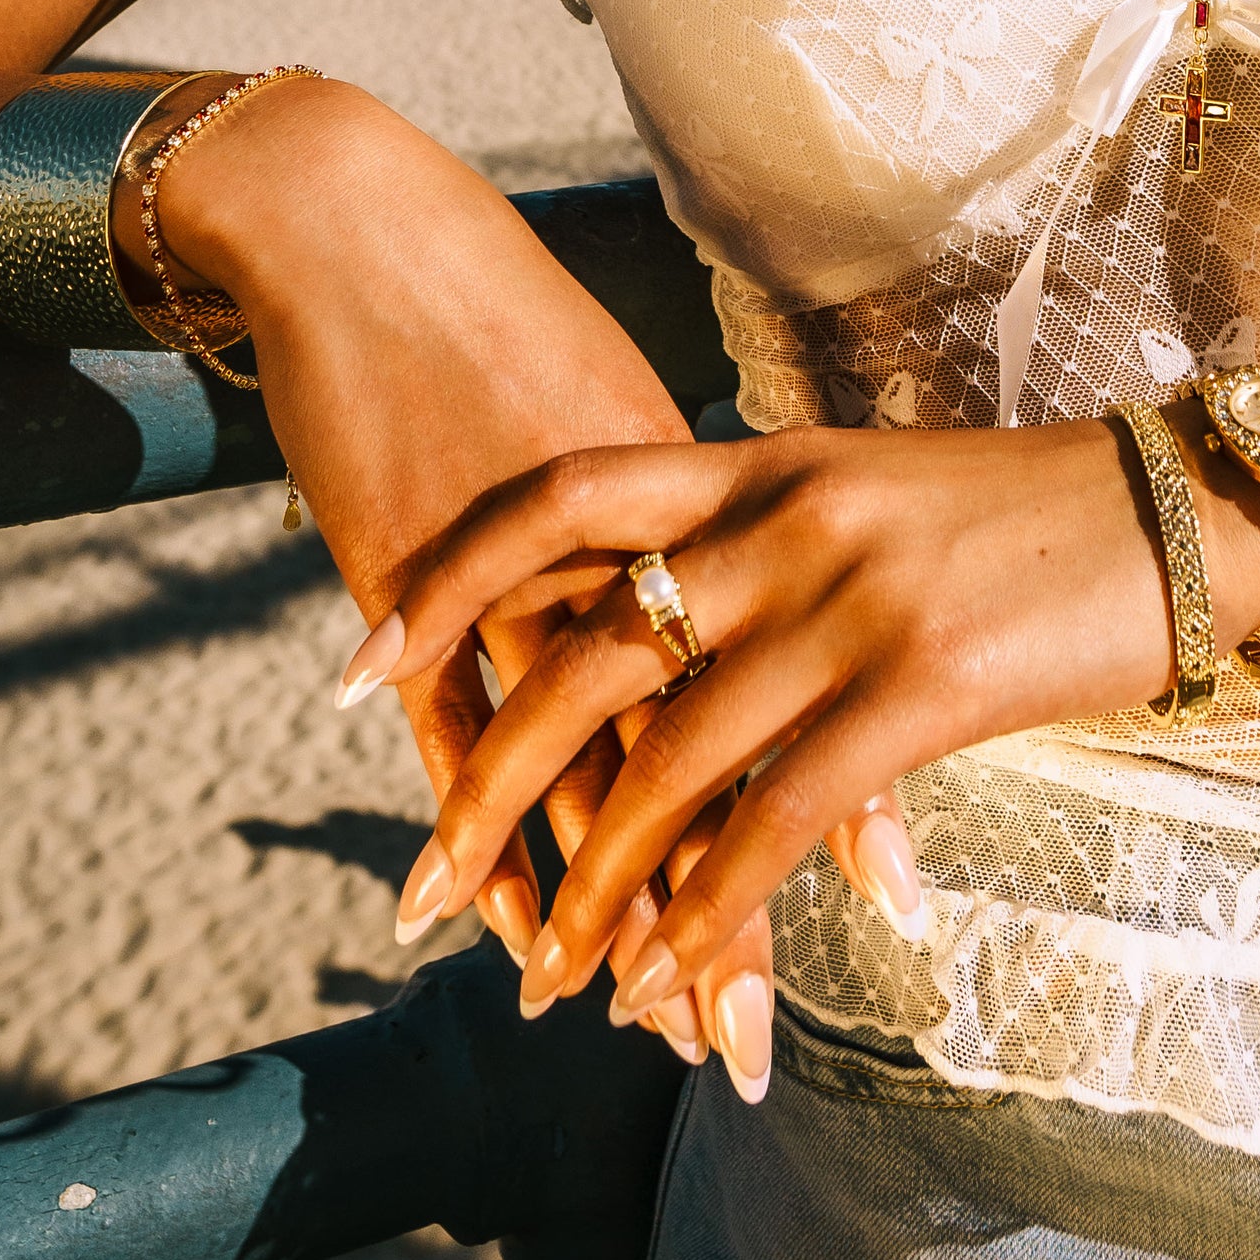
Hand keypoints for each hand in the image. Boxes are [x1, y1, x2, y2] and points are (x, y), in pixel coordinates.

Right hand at [128, 71, 758, 1062]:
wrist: (367, 231)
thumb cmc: (503, 316)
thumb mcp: (630, 406)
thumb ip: (705, 510)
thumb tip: (782, 610)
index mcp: (711, 485)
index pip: (797, 662)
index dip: (841, 787)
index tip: (892, 902)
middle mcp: (629, 531)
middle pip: (696, 741)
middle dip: (719, 894)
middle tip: (741, 1027)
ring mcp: (520, 558)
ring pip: (581, 758)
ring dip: (596, 896)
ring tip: (627, 1016)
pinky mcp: (413, 572)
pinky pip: (459, 728)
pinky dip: (485, 832)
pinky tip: (506, 922)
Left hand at [352, 414, 1259, 1049]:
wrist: (1188, 504)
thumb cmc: (1033, 515)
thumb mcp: (874, 494)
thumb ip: (771, 545)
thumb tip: (681, 630)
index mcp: (761, 462)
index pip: (564, 502)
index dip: (451, 579)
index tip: (364, 659)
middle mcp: (783, 519)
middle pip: (584, 652)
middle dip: (490, 783)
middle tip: (422, 887)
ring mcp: (847, 598)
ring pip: (669, 758)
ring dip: (597, 886)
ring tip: (548, 979)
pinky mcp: (921, 684)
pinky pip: (777, 816)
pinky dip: (712, 908)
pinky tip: (676, 975)